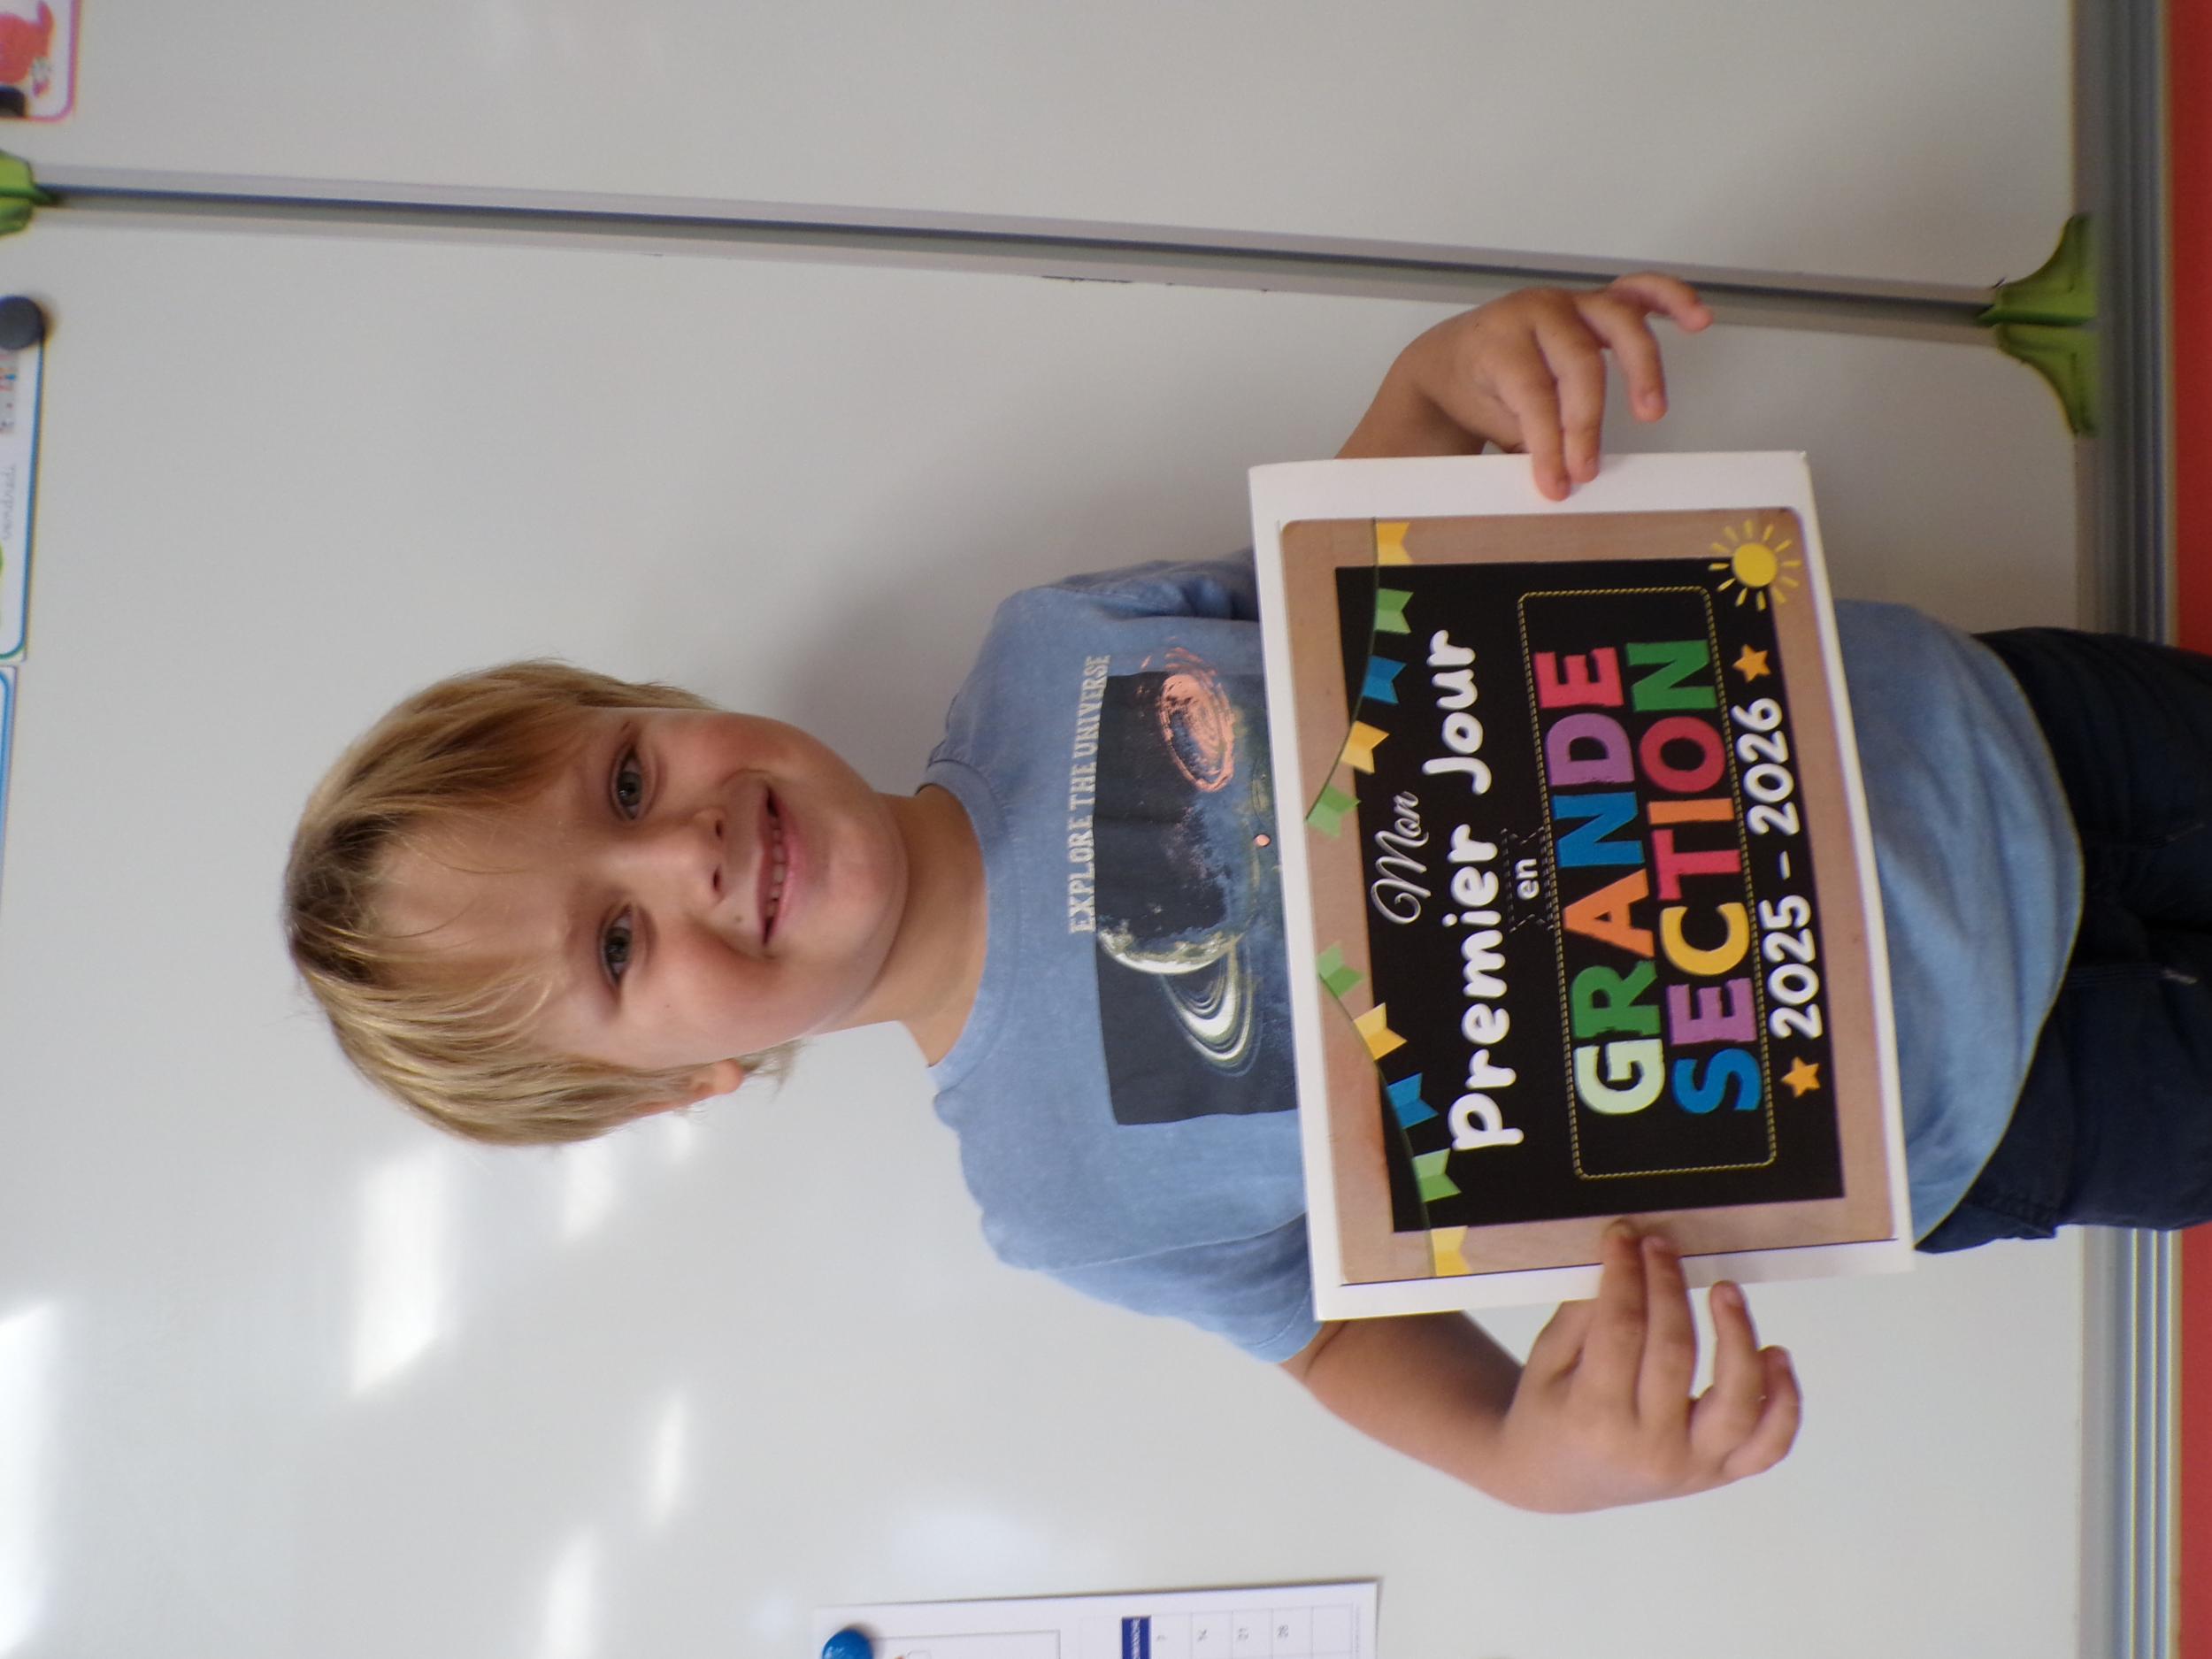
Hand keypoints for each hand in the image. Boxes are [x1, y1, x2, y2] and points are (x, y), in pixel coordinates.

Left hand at [1341, 275, 1711, 498]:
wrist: (1454, 358)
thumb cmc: (1474, 388)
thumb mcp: (1489, 423)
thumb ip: (1527, 444)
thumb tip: (1564, 480)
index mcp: (1500, 342)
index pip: (1533, 395)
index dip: (1549, 444)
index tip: (1557, 484)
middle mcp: (1537, 313)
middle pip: (1577, 360)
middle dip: (1586, 421)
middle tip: (1588, 468)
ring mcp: (1570, 303)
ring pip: (1617, 319)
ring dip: (1642, 365)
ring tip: (1652, 411)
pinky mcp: (1594, 304)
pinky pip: (1639, 292)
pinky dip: (1671, 300)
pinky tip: (1697, 320)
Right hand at [1488, 1223, 1798, 1512]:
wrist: (1557, 1479)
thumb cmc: (1549, 1411)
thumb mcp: (1548, 1360)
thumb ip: (1583, 1313)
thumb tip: (1627, 1256)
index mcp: (1594, 1421)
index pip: (1621, 1330)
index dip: (1626, 1274)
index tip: (1625, 1235)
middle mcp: (1649, 1450)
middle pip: (1674, 1352)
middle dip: (1668, 1286)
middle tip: (1661, 1245)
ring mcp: (1693, 1468)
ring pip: (1737, 1401)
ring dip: (1738, 1336)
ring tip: (1726, 1289)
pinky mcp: (1720, 1474)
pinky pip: (1770, 1444)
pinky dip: (1785, 1402)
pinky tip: (1776, 1353)